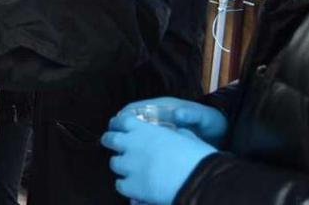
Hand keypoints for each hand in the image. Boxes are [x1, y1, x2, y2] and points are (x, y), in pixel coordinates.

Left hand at [101, 112, 215, 204]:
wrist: (198, 181)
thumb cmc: (197, 157)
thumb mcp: (188, 138)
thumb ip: (178, 134)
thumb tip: (179, 133)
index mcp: (144, 130)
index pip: (122, 121)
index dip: (118, 123)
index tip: (117, 126)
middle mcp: (132, 145)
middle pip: (109, 139)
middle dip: (110, 141)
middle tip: (114, 145)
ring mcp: (129, 166)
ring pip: (113, 163)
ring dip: (120, 164)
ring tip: (127, 168)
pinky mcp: (131, 186)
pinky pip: (120, 185)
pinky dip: (125, 185)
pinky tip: (133, 187)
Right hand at [119, 97, 226, 146]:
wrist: (222, 131)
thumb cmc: (210, 122)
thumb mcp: (203, 117)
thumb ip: (191, 114)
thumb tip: (178, 113)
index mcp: (165, 107)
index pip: (137, 107)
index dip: (124, 115)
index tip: (115, 124)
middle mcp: (159, 114)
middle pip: (132, 118)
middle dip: (120, 126)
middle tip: (111, 138)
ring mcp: (160, 125)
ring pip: (136, 129)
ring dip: (127, 136)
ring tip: (119, 148)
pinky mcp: (163, 136)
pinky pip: (146, 138)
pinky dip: (138, 144)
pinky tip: (135, 155)